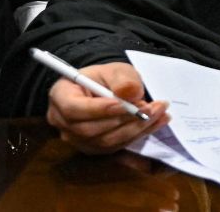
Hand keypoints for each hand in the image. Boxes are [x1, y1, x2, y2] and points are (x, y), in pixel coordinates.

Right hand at [46, 62, 170, 154]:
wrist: (103, 89)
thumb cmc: (104, 78)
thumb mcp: (114, 70)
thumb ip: (122, 79)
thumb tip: (131, 94)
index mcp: (60, 96)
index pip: (73, 109)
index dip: (99, 109)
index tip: (124, 103)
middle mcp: (63, 123)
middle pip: (91, 129)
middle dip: (125, 119)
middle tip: (152, 107)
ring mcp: (77, 139)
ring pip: (106, 141)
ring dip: (136, 128)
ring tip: (159, 112)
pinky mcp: (94, 148)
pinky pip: (117, 146)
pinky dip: (139, 134)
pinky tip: (157, 121)